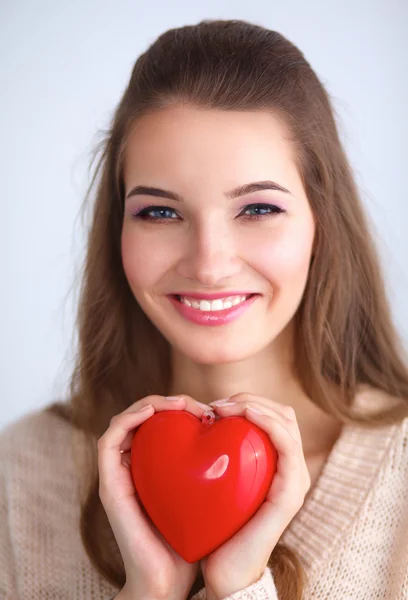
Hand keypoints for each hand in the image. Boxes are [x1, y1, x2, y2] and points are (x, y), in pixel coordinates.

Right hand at [97, 394, 207, 599]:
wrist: (169, 580)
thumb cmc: (193, 538)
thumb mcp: (208, 493)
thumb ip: (213, 467)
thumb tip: (241, 438)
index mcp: (153, 467)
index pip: (159, 424)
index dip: (180, 407)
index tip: (210, 411)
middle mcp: (132, 466)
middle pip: (141, 417)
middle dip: (168, 402)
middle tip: (198, 406)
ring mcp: (117, 474)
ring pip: (124, 421)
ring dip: (150, 404)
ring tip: (179, 404)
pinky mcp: (109, 484)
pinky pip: (109, 440)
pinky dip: (129, 419)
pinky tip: (154, 413)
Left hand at [199, 393, 310, 599]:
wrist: (224, 573)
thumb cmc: (218, 527)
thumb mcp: (219, 483)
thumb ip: (220, 456)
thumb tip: (200, 423)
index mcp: (278, 465)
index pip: (274, 415)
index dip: (248, 401)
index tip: (215, 406)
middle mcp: (292, 469)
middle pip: (282, 413)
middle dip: (250, 399)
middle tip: (217, 405)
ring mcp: (294, 481)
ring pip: (286, 421)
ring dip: (255, 405)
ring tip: (225, 407)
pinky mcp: (289, 494)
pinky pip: (286, 445)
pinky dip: (268, 422)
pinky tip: (245, 414)